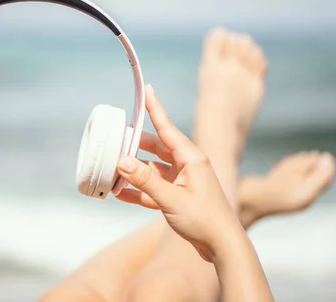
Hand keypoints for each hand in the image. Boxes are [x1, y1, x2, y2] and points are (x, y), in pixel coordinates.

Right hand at [116, 85, 242, 261]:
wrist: (223, 247)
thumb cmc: (204, 220)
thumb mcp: (172, 199)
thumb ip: (146, 180)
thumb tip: (122, 161)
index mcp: (191, 158)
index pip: (167, 127)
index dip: (155, 108)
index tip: (146, 89)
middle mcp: (187, 165)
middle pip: (156, 147)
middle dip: (135, 144)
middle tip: (115, 138)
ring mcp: (183, 181)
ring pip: (153, 169)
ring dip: (134, 171)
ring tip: (112, 170)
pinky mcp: (179, 196)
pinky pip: (154, 188)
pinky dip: (139, 190)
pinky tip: (121, 194)